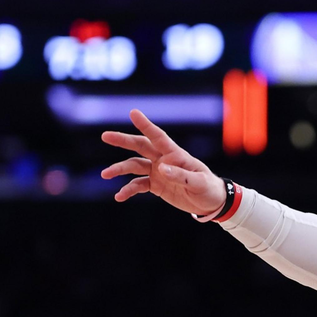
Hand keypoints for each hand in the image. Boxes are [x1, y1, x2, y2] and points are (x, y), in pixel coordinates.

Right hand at [101, 109, 225, 214]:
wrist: (211, 203)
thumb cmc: (208, 189)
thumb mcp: (199, 183)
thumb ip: (181, 176)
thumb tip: (162, 169)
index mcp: (176, 155)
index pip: (159, 137)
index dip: (146, 125)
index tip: (133, 113)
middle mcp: (164, 160)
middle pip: (140, 147)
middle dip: (123, 141)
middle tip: (105, 136)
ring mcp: (158, 172)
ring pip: (134, 166)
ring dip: (119, 169)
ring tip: (105, 174)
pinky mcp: (156, 185)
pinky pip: (138, 185)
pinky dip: (128, 190)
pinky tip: (119, 197)